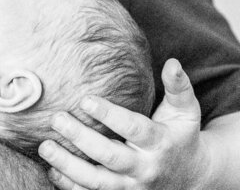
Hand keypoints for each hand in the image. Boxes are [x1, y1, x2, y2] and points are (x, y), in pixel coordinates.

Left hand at [38, 59, 209, 189]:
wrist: (193, 177)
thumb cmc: (182, 136)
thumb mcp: (186, 111)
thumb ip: (179, 86)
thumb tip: (172, 62)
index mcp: (160, 143)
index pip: (133, 128)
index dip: (109, 114)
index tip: (85, 99)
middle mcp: (145, 168)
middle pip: (109, 156)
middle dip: (81, 138)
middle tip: (57, 118)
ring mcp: (132, 187)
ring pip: (97, 182)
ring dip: (68, 165)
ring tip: (45, 146)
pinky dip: (70, 185)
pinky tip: (52, 169)